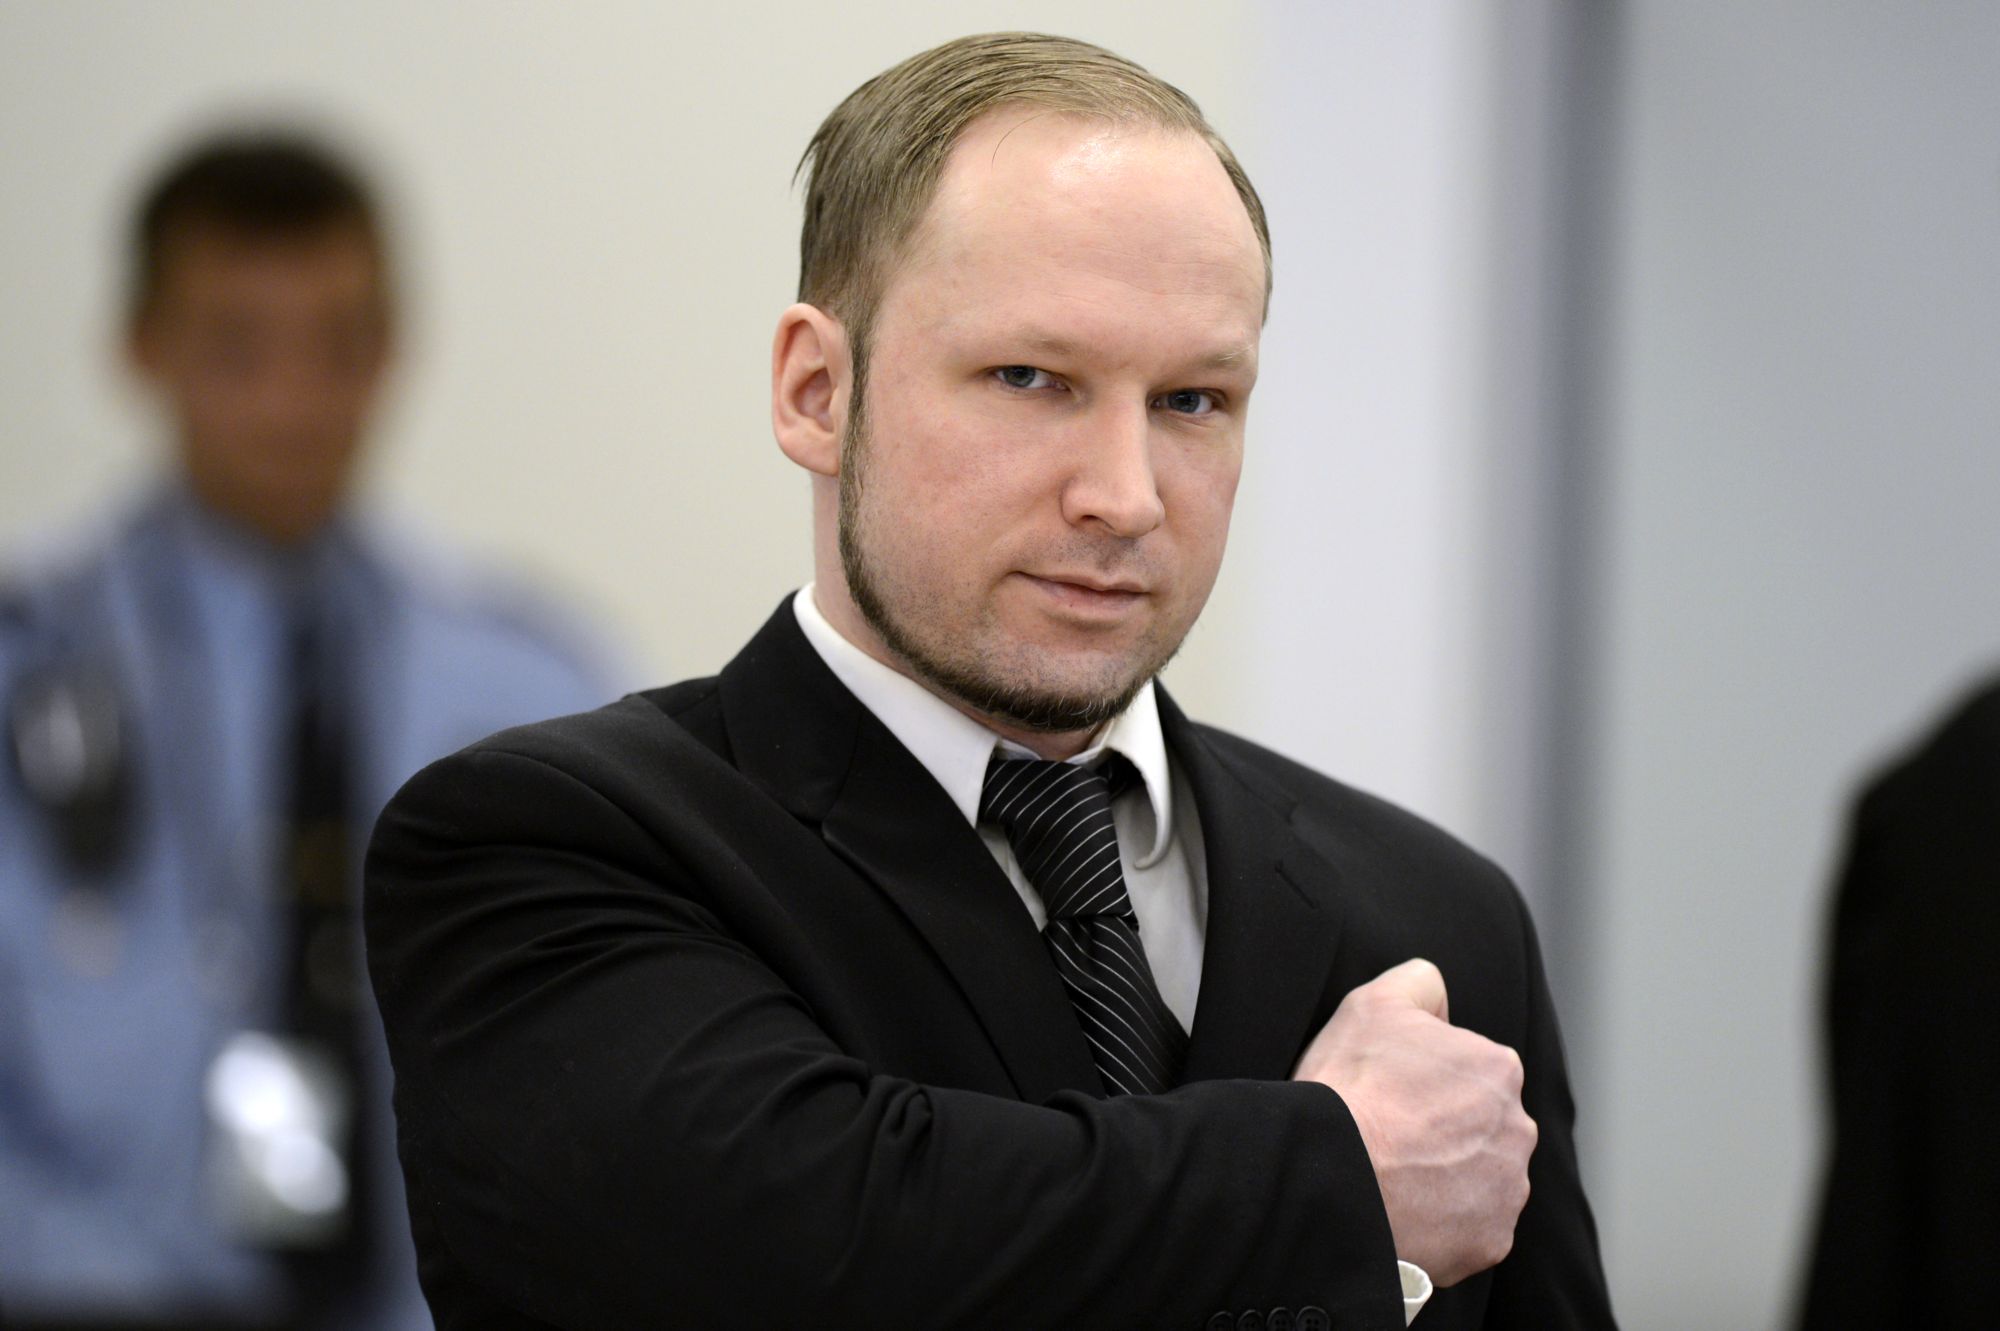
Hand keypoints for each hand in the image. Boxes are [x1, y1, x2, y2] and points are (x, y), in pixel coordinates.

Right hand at [1292, 958, 1535, 1286]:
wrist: (1333, 1177)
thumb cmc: (1350, 1087)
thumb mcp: (1374, 1002)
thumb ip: (1419, 982)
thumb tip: (1437, 993)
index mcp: (1498, 1068)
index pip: (1469, 1070)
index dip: (1426, 1079)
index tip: (1393, 1093)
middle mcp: (1518, 1129)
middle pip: (1480, 1125)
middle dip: (1445, 1130)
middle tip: (1391, 1135)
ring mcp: (1508, 1189)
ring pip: (1480, 1177)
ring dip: (1446, 1177)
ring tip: (1393, 1175)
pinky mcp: (1491, 1240)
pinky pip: (1470, 1228)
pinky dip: (1442, 1223)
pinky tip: (1402, 1209)